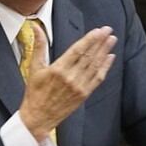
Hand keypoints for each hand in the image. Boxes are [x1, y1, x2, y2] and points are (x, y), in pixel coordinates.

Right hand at [19, 25, 116, 139]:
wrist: (38, 117)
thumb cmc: (35, 93)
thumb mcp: (34, 67)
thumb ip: (38, 45)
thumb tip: (35, 27)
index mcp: (58, 69)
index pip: (78, 50)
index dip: (90, 39)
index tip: (98, 31)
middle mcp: (71, 77)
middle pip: (89, 56)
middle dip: (100, 42)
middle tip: (108, 30)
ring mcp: (79, 87)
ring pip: (95, 66)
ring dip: (105, 51)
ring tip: (111, 40)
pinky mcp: (84, 94)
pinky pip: (97, 79)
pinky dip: (105, 67)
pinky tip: (110, 57)